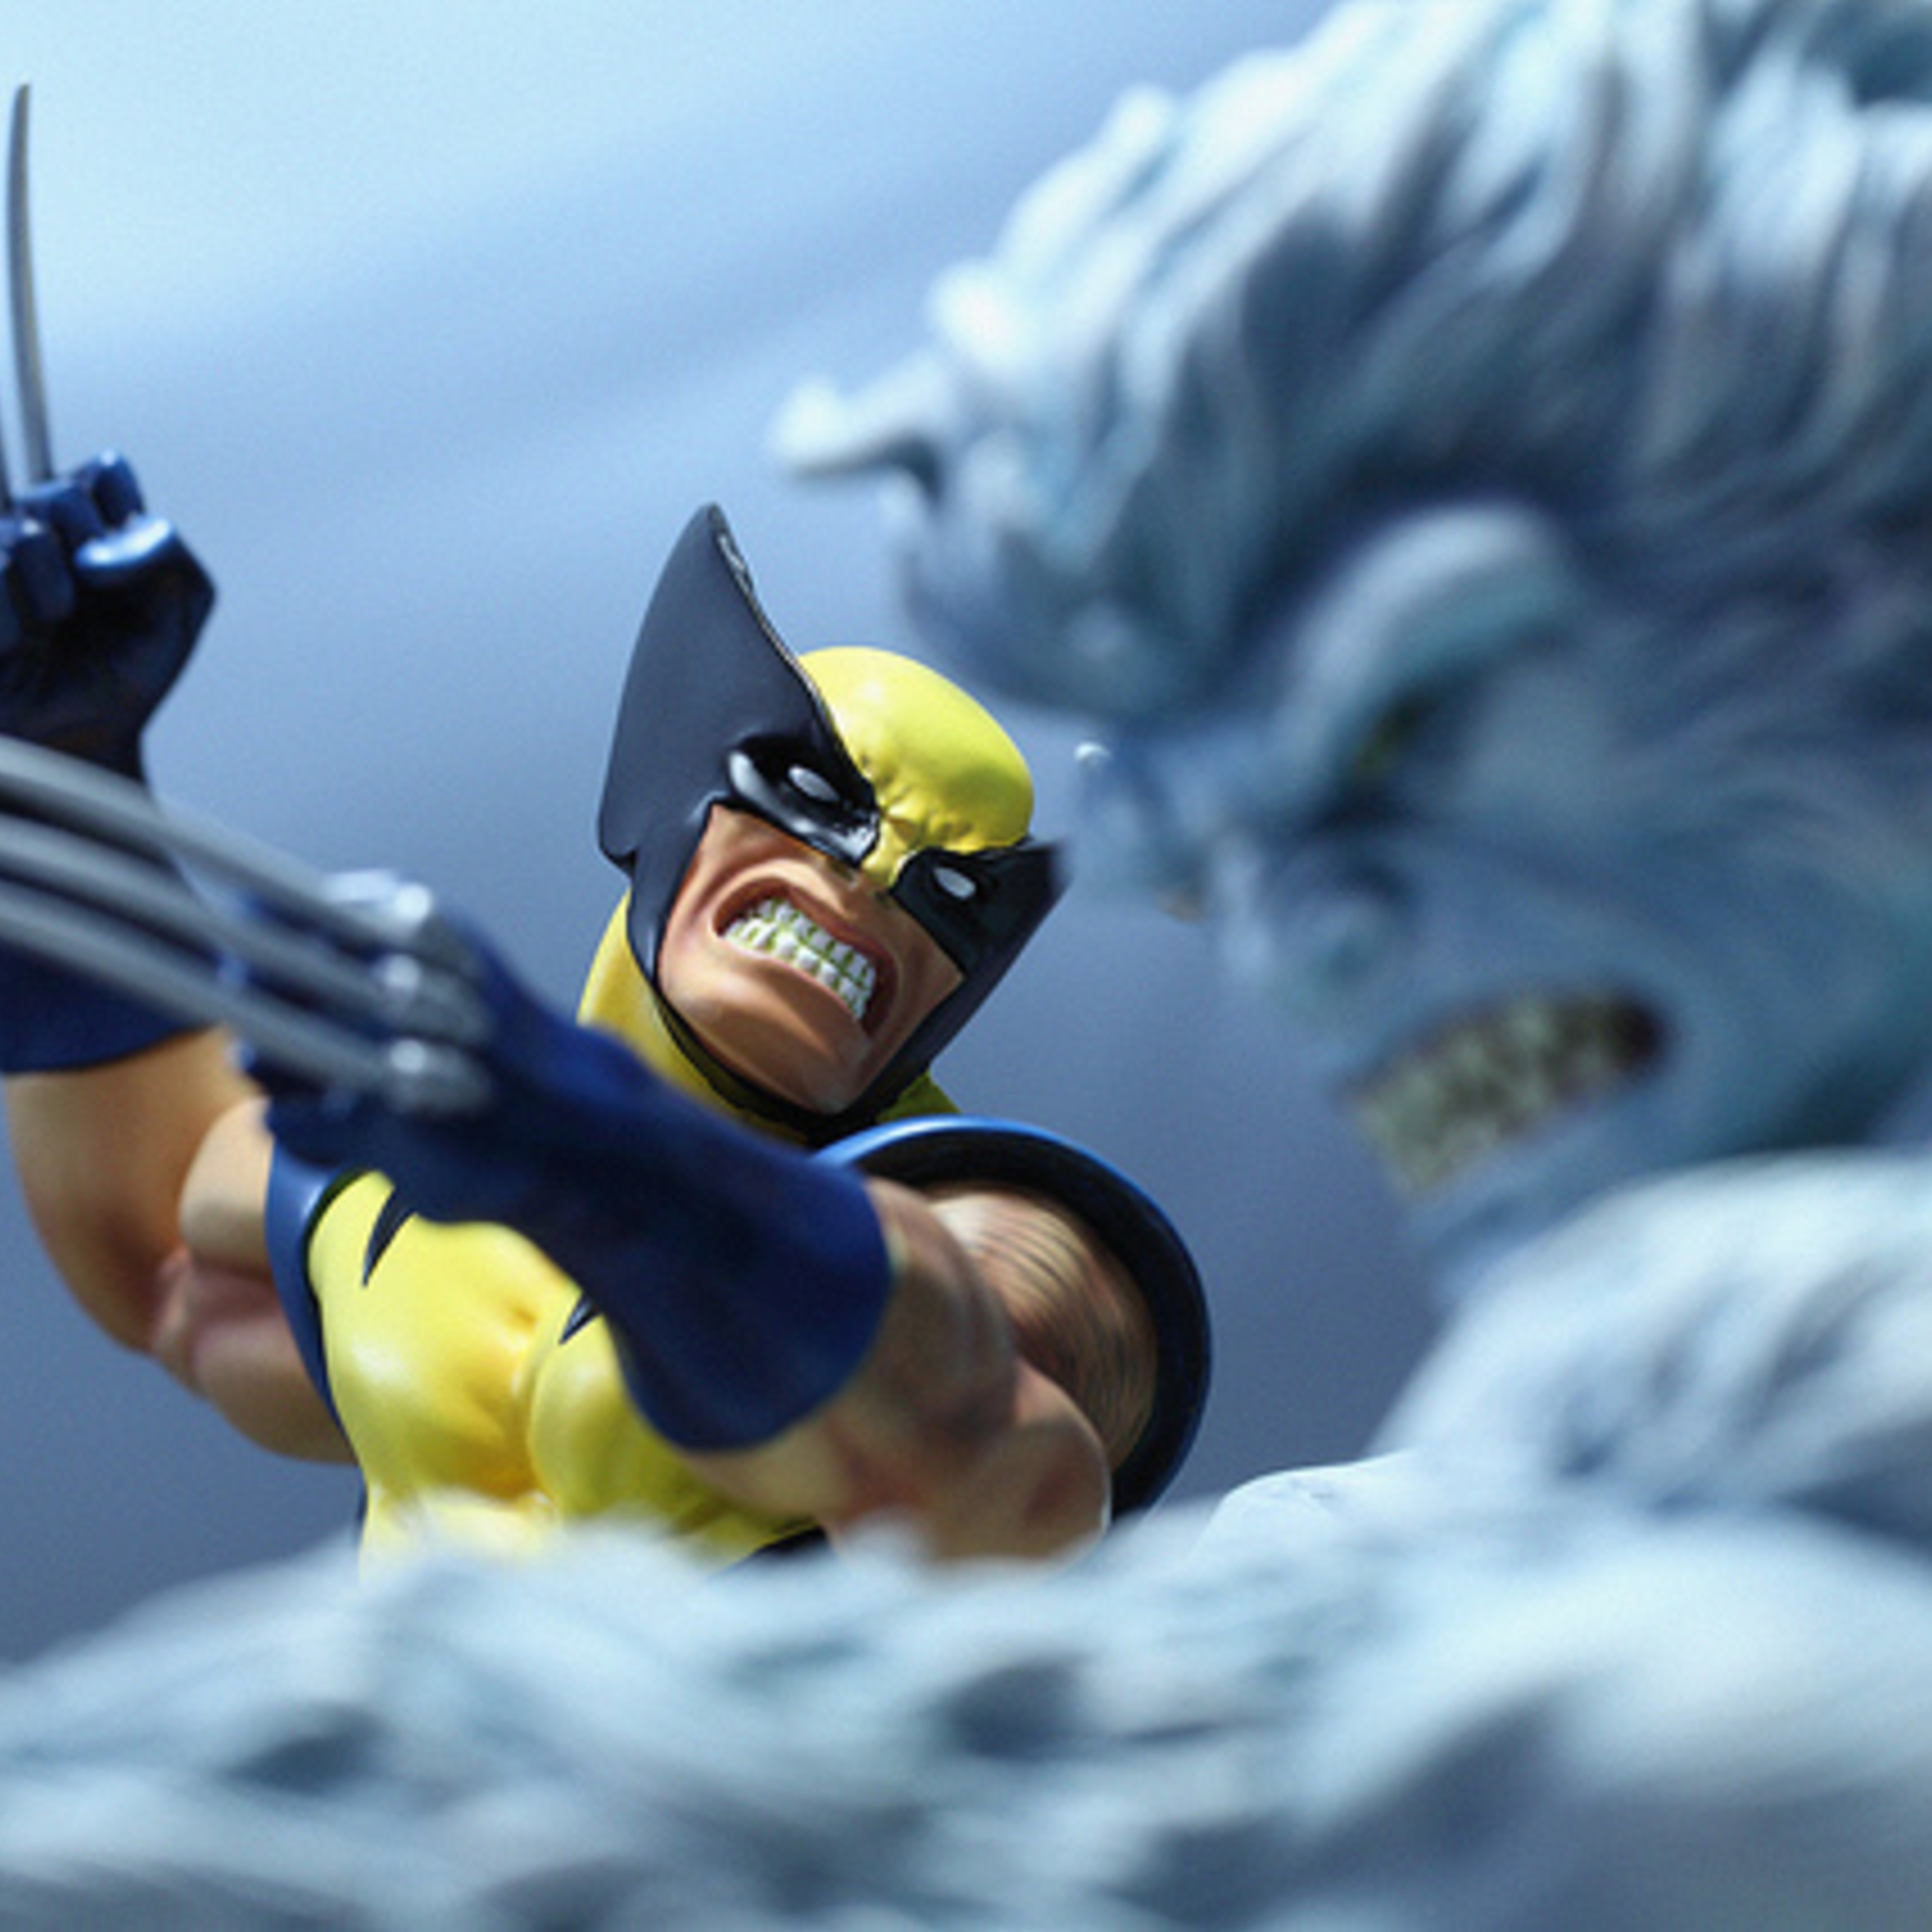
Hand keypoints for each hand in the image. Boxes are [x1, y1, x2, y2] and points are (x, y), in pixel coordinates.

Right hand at [0, 452, 212, 777]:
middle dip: (91, 553)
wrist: (83, 736)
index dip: (124, 518)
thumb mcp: (177, 608)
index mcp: (89, 522)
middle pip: (61, 495)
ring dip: (55, 594)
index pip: (105, 473)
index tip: (129, 571)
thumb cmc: (127, 670)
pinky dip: (14, 623)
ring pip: (24, 535)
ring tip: (56, 627)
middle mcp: (33, 527)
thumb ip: (163, 551)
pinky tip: (17, 646)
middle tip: (91, 605)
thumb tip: (101, 545)